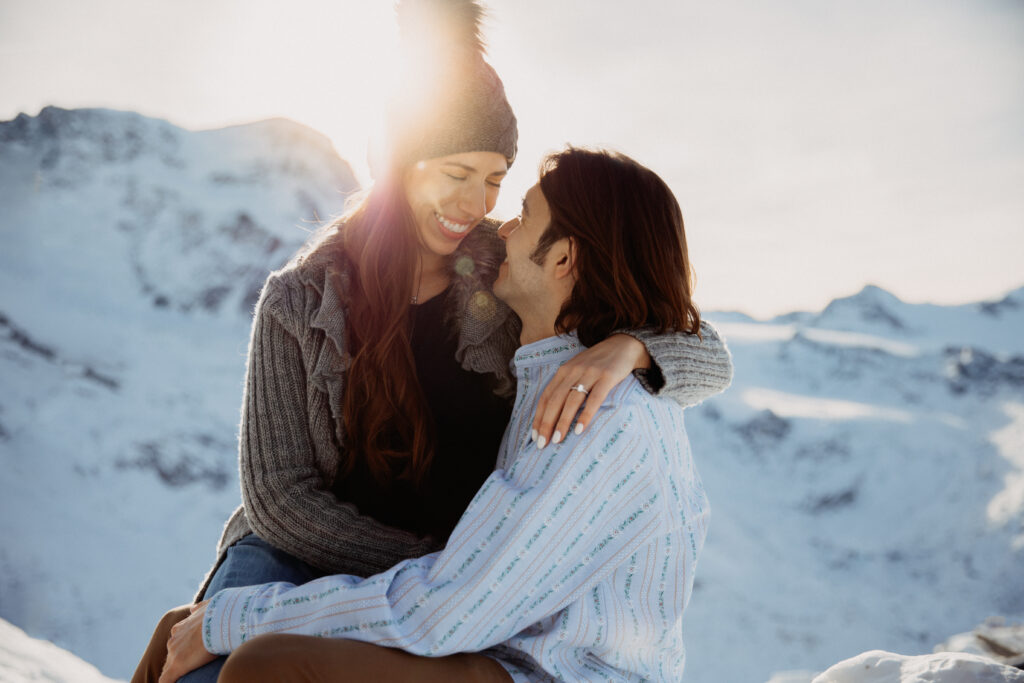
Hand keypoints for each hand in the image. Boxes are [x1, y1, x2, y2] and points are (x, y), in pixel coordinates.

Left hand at [159, 600, 215, 682]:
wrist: (222, 620)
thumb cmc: (220, 614)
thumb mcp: (208, 607)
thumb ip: (199, 609)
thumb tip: (193, 609)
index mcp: (180, 628)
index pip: (177, 643)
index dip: (183, 651)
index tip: (191, 654)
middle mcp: (173, 640)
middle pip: (171, 655)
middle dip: (178, 661)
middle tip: (190, 666)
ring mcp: (173, 653)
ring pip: (168, 667)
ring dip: (175, 672)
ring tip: (183, 678)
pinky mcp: (176, 666)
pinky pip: (165, 680)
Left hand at [532, 334, 649, 446]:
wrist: (623, 345)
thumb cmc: (598, 363)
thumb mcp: (578, 370)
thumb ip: (567, 386)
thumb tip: (554, 415)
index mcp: (563, 371)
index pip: (546, 397)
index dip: (539, 417)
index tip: (534, 436)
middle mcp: (573, 371)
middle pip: (555, 400)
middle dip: (546, 423)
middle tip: (541, 444)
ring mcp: (590, 373)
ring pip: (572, 400)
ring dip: (563, 422)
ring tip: (558, 440)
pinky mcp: (607, 377)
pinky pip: (594, 399)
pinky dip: (586, 415)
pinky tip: (580, 429)